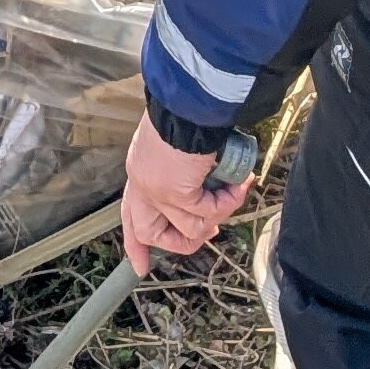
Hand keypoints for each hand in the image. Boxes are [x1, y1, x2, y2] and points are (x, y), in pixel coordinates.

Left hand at [120, 120, 253, 263]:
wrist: (192, 102)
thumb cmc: (189, 113)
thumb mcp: (176, 146)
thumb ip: (181, 170)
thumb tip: (208, 191)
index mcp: (140, 170)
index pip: (130, 213)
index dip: (135, 243)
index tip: (140, 266)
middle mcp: (142, 182)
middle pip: (149, 233)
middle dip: (181, 242)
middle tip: (210, 232)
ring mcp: (156, 190)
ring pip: (189, 228)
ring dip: (217, 215)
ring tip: (234, 192)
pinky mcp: (176, 193)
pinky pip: (207, 213)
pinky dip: (227, 202)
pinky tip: (239, 183)